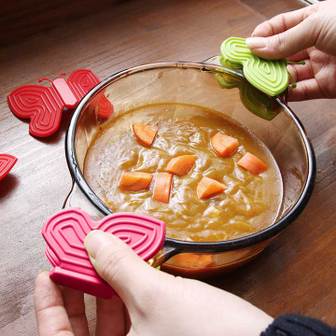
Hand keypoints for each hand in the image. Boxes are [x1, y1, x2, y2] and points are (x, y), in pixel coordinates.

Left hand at [34, 231, 271, 335]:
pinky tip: (131, 264)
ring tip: (105, 250)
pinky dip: (128, 287)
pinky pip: (132, 312)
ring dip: (107, 281)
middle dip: (81, 283)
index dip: (51, 302)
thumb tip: (92, 239)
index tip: (51, 268)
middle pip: (86, 324)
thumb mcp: (156, 296)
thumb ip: (119, 266)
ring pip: (111, 315)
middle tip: (79, 251)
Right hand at [246, 1, 335, 100]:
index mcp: (315, 19)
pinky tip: (273, 96)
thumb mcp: (317, 25)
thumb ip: (284, 40)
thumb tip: (254, 46)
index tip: (244, 47)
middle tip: (245, 69)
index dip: (262, 36)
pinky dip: (287, 95)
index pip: (281, 26)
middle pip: (282, 52)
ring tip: (256, 84)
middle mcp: (316, 42)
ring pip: (289, 73)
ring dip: (273, 79)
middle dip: (264, 60)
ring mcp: (321, 65)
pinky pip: (301, 92)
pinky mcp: (326, 86)